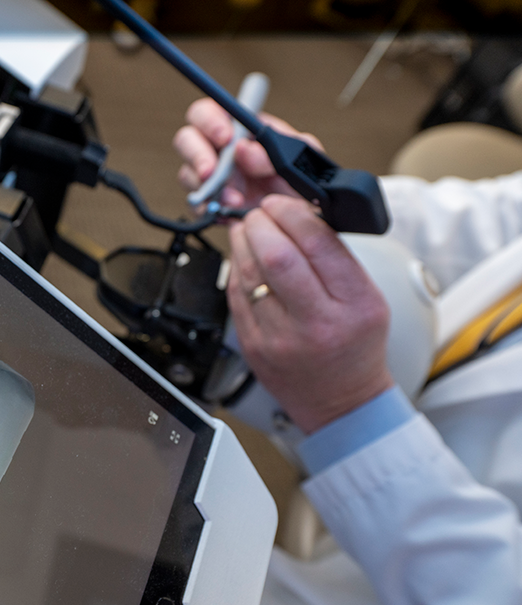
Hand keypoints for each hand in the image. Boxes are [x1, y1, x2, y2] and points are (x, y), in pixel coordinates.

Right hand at [174, 98, 322, 208]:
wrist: (298, 217)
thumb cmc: (297, 179)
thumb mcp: (300, 156)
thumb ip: (275, 148)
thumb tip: (245, 150)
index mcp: (237, 128)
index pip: (208, 111)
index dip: (210, 121)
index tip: (225, 138)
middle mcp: (217, 149)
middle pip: (186, 139)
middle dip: (197, 154)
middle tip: (213, 172)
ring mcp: (209, 177)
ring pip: (186, 173)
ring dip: (207, 186)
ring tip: (234, 199)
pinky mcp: (207, 202)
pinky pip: (195, 203)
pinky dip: (209, 207)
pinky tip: (228, 210)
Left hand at [227, 195, 393, 433]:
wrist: (340, 402)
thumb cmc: (356, 347)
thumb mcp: (369, 299)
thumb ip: (338, 259)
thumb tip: (299, 214)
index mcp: (354, 305)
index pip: (318, 244)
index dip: (292, 213)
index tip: (282, 202)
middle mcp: (316, 323)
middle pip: (277, 257)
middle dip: (261, 223)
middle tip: (260, 212)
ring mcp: (279, 337)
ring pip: (248, 274)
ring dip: (243, 242)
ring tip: (248, 229)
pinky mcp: (252, 346)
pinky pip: (235, 295)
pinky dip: (236, 268)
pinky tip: (243, 257)